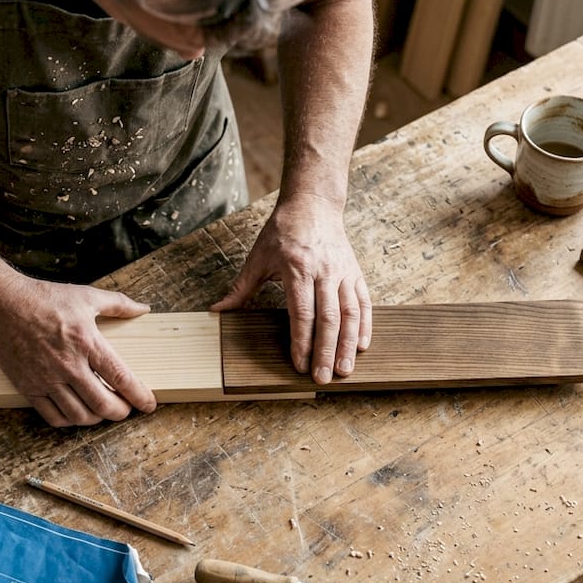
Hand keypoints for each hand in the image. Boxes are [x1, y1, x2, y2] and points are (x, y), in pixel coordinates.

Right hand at [0, 279, 156, 426]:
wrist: (2, 305)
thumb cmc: (44, 299)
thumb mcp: (86, 296)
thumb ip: (119, 304)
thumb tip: (143, 309)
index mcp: (87, 342)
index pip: (120, 377)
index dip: (139, 396)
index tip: (148, 404)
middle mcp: (68, 365)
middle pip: (103, 404)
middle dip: (121, 412)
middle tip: (125, 409)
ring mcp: (47, 379)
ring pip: (79, 415)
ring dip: (97, 419)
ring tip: (102, 411)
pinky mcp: (29, 388)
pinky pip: (53, 417)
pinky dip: (70, 421)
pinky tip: (77, 412)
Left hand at [212, 199, 371, 382]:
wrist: (313, 204)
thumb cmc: (282, 231)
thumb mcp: (258, 257)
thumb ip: (241, 288)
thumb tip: (217, 311)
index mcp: (297, 269)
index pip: (302, 313)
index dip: (302, 342)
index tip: (299, 365)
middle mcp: (324, 272)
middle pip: (328, 319)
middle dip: (326, 352)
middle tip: (324, 378)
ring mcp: (343, 272)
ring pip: (349, 313)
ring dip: (348, 344)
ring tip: (346, 369)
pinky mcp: (355, 272)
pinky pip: (363, 302)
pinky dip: (364, 325)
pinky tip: (361, 346)